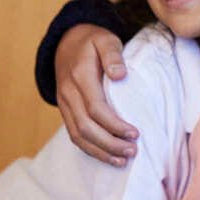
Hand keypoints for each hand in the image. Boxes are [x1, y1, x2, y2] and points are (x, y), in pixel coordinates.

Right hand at [56, 23, 136, 164]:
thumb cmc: (92, 41)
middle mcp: (68, 93)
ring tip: (123, 160)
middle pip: (86, 127)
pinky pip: (74, 134)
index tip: (135, 133)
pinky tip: (108, 156)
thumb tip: (120, 75)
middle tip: (133, 151)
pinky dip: (90, 149)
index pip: (96, 108)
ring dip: (100, 151)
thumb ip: (113, 54)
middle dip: (110, 143)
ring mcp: (64, 104)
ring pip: (78, 135)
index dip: (114, 124)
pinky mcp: (66, 111)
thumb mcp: (105, 39)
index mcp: (80, 76)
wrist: (67, 42)